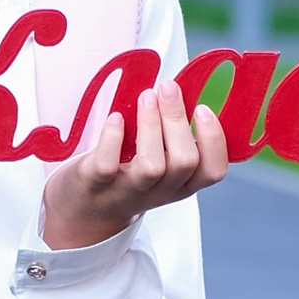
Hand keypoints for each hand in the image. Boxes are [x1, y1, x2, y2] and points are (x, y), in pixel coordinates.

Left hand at [40, 79, 226, 251]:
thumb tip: (179, 90)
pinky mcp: (96, 184)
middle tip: (167, 89)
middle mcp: (160, 191)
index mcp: (181, 183)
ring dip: (151, 125)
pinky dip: (113, 137)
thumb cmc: (126, 172)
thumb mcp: (160, 161)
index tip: (202, 108)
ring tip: (146, 97)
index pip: (213, 171)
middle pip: (184, 162)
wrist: (84, 209)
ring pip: (151, 166)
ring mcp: (128, 190)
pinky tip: (116, 117)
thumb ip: (172, 134)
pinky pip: (108, 164)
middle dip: (177, 120)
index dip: (214, 139)